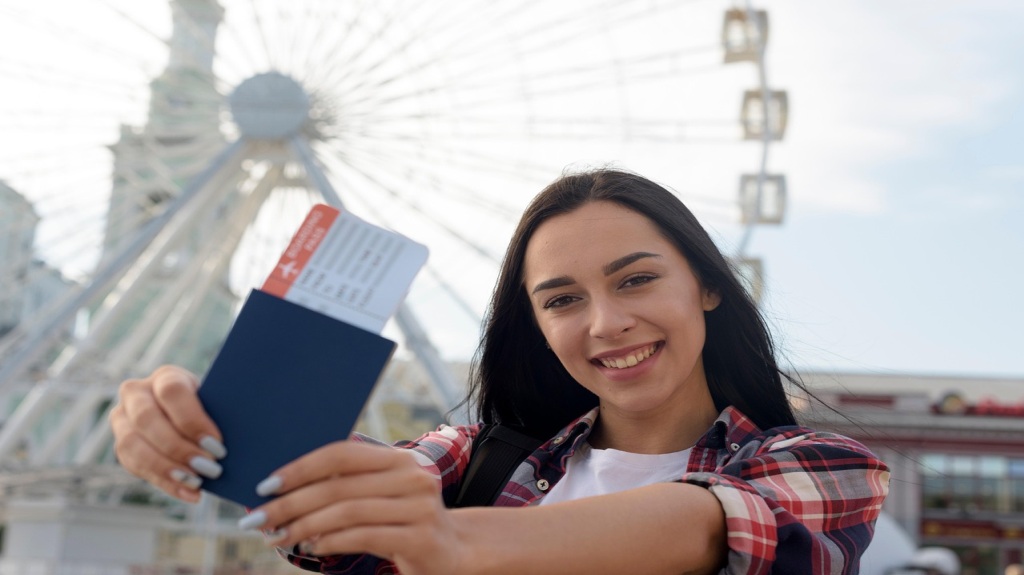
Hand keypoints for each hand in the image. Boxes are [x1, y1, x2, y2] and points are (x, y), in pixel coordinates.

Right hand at [109, 365, 226, 502]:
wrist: (191, 417)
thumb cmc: (212, 408)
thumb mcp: (218, 403)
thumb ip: (224, 413)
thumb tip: (241, 436)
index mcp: (166, 377)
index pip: (172, 392)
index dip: (192, 420)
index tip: (217, 444)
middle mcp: (137, 393)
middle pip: (147, 419)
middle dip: (179, 448)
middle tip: (211, 468)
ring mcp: (123, 419)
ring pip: (132, 445)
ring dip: (167, 468)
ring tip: (198, 483)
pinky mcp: (121, 446)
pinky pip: (135, 467)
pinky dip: (165, 483)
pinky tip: (190, 494)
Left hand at [242, 441, 465, 574]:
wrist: (454, 550)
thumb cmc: (403, 521)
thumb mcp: (381, 495)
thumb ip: (347, 486)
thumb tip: (283, 491)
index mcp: (399, 458)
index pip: (342, 454)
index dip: (301, 467)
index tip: (266, 485)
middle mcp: (412, 476)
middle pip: (339, 486)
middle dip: (290, 503)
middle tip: (257, 519)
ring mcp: (419, 506)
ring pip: (347, 512)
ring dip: (304, 526)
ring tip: (278, 537)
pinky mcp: (420, 537)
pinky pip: (363, 536)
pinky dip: (330, 542)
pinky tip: (311, 547)